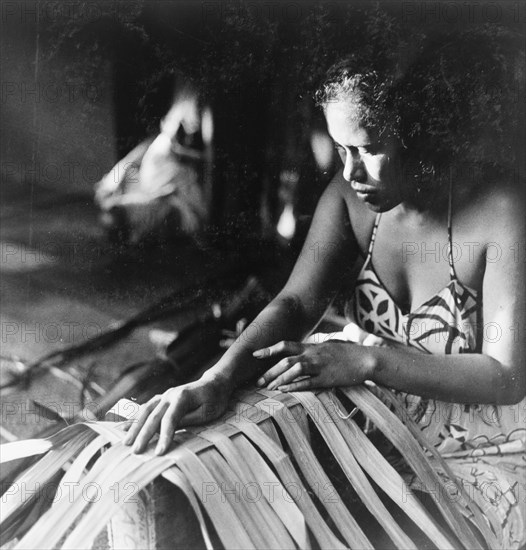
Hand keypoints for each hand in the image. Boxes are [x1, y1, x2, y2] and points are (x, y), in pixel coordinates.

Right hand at [123, 373, 231, 454]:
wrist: (214, 384)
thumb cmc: (214, 400)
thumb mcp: (207, 412)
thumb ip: (188, 420)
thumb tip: (171, 431)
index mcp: (182, 397)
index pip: (170, 419)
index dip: (164, 436)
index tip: (159, 453)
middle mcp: (169, 394)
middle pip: (153, 415)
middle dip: (143, 434)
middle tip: (135, 451)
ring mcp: (164, 395)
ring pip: (145, 411)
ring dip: (134, 427)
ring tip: (125, 442)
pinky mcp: (162, 399)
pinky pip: (145, 408)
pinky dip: (135, 418)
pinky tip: (124, 428)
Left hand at [253, 340, 375, 391]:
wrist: (365, 359)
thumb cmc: (346, 354)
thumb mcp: (326, 347)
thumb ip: (312, 350)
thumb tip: (300, 353)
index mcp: (311, 347)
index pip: (285, 345)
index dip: (269, 349)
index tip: (255, 354)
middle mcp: (312, 354)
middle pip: (286, 360)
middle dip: (269, 370)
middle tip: (258, 381)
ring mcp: (319, 366)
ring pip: (294, 369)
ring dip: (279, 378)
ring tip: (268, 388)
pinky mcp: (327, 378)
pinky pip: (308, 382)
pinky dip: (294, 385)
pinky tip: (284, 390)